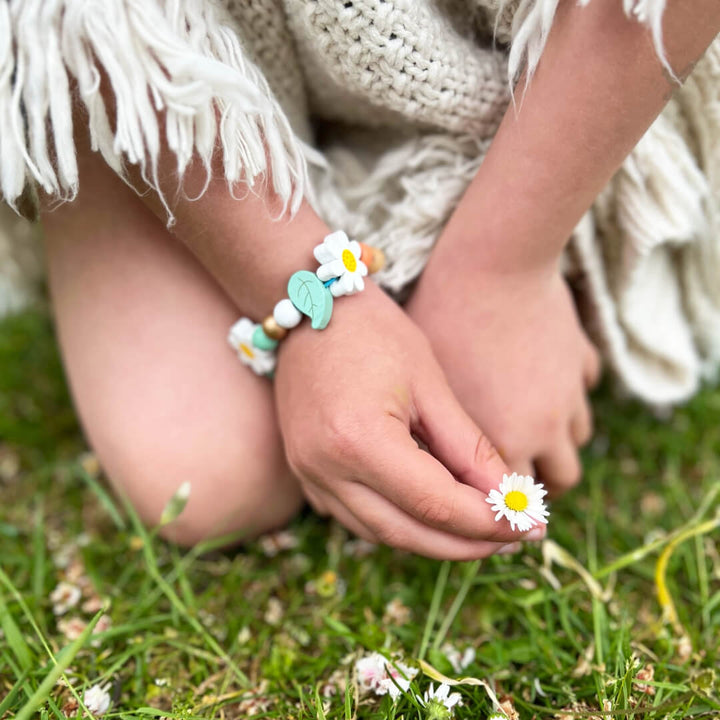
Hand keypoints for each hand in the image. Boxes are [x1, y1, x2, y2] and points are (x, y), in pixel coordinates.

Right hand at [274, 283, 546, 559]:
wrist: (309, 307)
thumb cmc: (374, 332)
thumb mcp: (430, 384)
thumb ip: (469, 449)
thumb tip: (509, 500)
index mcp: (359, 440)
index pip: (436, 505)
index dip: (488, 522)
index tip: (531, 526)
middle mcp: (325, 469)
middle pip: (407, 533)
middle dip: (466, 544)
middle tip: (515, 537)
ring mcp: (308, 475)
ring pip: (381, 533)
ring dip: (434, 540)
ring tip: (482, 529)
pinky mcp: (304, 473)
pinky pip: (357, 518)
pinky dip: (401, 523)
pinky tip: (434, 513)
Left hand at [406, 265, 599, 495]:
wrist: (491, 263)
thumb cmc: (444, 321)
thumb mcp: (432, 386)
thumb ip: (443, 436)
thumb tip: (433, 471)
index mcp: (503, 439)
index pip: (514, 501)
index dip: (501, 509)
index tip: (490, 508)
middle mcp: (545, 426)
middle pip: (558, 482)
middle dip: (537, 488)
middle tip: (513, 479)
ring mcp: (570, 394)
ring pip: (576, 444)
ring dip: (555, 446)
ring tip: (527, 433)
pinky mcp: (584, 360)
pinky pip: (583, 395)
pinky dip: (567, 400)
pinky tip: (540, 385)